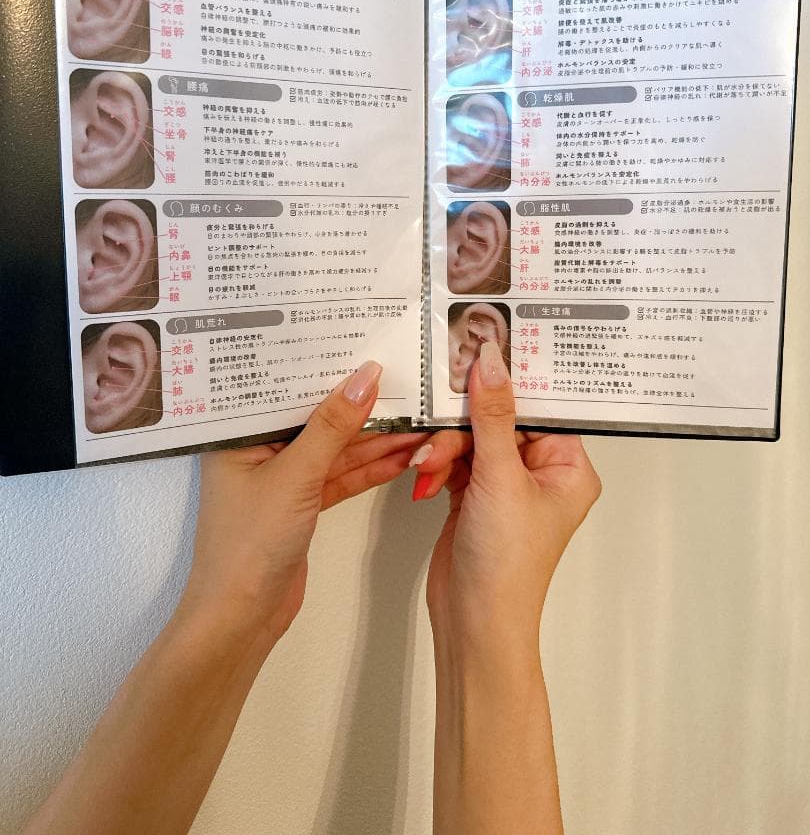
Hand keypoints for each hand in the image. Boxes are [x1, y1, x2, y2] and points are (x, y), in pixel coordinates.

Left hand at [181, 361, 430, 649]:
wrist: (241, 618)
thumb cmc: (250, 543)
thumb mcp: (295, 475)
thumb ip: (333, 426)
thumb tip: (366, 376)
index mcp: (238, 433)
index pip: (286, 387)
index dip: (325, 367)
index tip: (365, 345)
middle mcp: (258, 450)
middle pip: (316, 418)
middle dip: (358, 405)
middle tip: (404, 383)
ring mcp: (281, 479)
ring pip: (333, 449)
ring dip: (373, 440)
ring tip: (417, 420)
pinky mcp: (301, 504)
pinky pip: (339, 476)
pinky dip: (367, 469)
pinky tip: (401, 457)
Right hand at [413, 342, 600, 656]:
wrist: (474, 622)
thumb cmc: (507, 565)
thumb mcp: (500, 478)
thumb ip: (492, 415)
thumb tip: (492, 361)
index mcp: (567, 466)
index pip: (540, 406)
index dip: (510, 382)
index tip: (480, 355)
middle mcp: (540, 473)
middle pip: (498, 419)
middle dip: (463, 426)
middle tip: (440, 429)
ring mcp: (505, 486)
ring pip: (471, 438)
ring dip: (445, 448)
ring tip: (429, 465)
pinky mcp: (473, 497)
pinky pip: (454, 459)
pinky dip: (437, 463)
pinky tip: (425, 474)